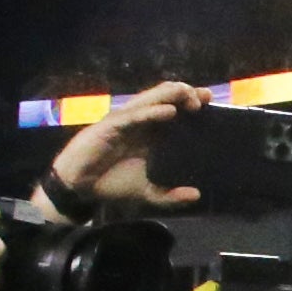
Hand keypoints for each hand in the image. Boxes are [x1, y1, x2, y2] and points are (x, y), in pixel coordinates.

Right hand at [35, 80, 211, 219]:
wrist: (81, 188)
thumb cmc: (110, 185)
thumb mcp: (148, 193)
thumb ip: (171, 196)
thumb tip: (197, 195)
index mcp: (148, 134)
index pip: (173, 112)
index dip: (190, 104)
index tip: (210, 102)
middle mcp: (138, 124)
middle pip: (165, 100)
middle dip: (186, 94)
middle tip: (206, 96)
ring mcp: (124, 123)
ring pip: (151, 101)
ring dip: (171, 96)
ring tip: (191, 96)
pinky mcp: (111, 127)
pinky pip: (135, 116)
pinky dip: (152, 112)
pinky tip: (170, 111)